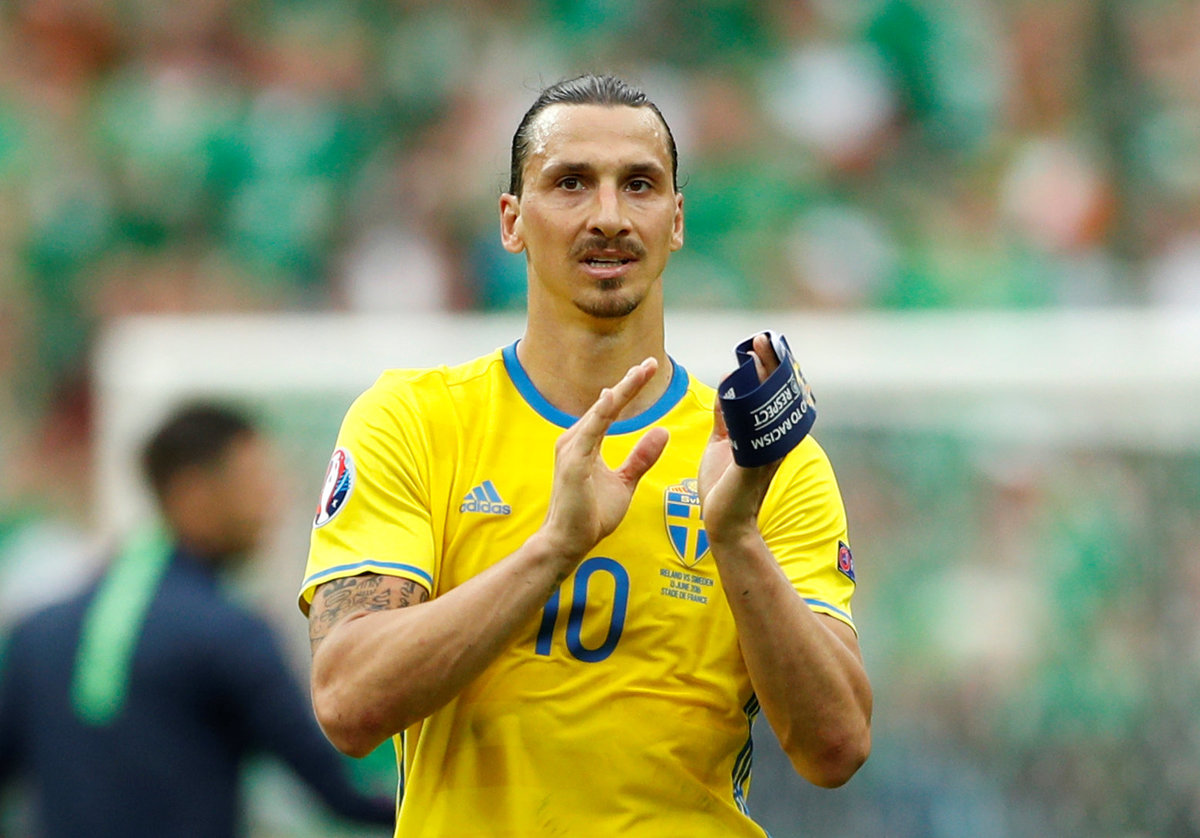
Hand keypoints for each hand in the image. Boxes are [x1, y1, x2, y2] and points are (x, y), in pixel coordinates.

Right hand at [539, 358, 669, 563]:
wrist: (569, 542)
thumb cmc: (591, 514)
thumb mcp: (625, 482)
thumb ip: (641, 457)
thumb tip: (661, 432)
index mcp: (585, 442)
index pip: (610, 409)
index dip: (629, 388)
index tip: (648, 369)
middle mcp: (575, 439)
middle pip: (605, 404)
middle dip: (629, 382)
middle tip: (651, 362)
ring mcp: (571, 448)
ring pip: (600, 412)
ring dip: (620, 391)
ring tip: (641, 372)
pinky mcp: (572, 461)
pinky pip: (591, 431)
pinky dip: (602, 412)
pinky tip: (613, 396)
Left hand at [699, 334, 783, 545]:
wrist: (724, 523)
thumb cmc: (724, 487)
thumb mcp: (723, 443)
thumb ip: (726, 416)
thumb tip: (728, 382)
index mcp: (764, 433)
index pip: (770, 394)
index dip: (767, 368)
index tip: (759, 343)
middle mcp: (772, 439)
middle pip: (776, 394)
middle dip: (769, 364)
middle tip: (761, 339)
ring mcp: (766, 450)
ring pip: (769, 405)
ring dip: (763, 376)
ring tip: (757, 351)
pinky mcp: (753, 462)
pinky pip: (753, 427)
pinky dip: (749, 405)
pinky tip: (742, 383)